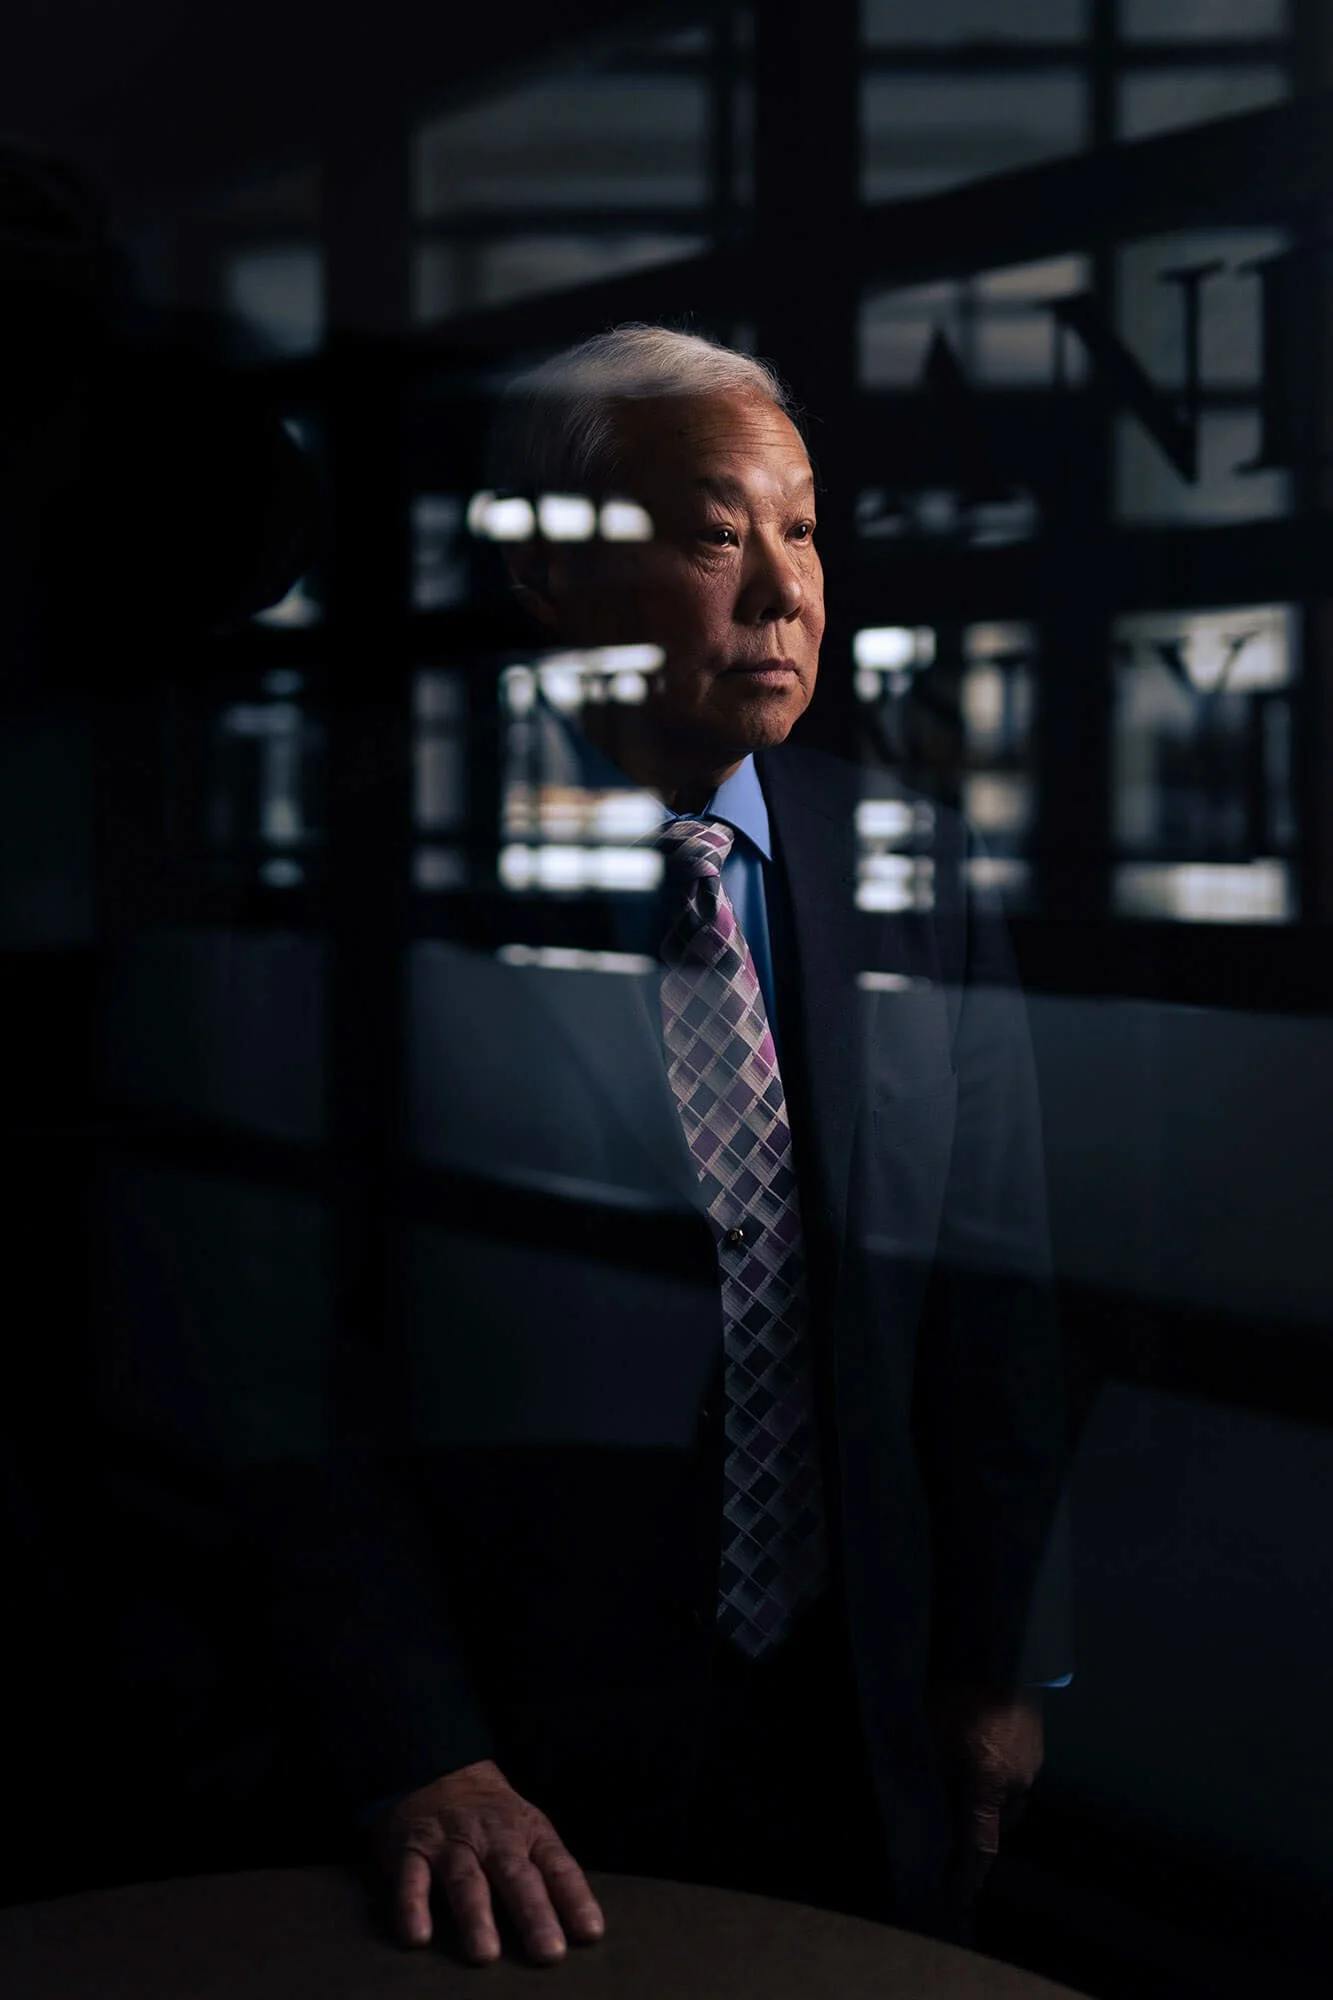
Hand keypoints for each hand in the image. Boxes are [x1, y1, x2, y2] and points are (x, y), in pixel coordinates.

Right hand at [371, 1758, 605, 1964]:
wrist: (438, 1768)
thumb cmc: (493, 1817)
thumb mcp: (529, 1831)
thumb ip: (551, 1874)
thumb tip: (584, 1927)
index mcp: (528, 1834)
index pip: (558, 1867)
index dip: (574, 1898)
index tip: (589, 1932)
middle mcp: (493, 1838)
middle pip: (516, 1877)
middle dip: (533, 1914)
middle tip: (549, 1951)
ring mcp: (452, 1844)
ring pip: (467, 1881)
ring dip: (476, 1916)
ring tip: (485, 1953)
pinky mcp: (412, 1850)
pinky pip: (411, 1879)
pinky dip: (412, 1906)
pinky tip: (418, 1935)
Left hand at [928, 1687, 1043, 1928]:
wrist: (995, 1641)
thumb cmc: (954, 1689)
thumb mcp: (925, 1733)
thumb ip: (920, 1770)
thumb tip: (907, 1793)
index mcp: (990, 1785)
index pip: (979, 1847)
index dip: (966, 1877)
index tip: (956, 1898)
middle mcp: (1017, 1779)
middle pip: (997, 1822)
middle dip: (974, 1828)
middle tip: (946, 1824)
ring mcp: (1031, 1757)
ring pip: (1006, 1794)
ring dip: (985, 1794)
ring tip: (956, 1777)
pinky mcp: (1035, 1736)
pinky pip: (1013, 1769)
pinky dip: (995, 1770)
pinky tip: (973, 1747)